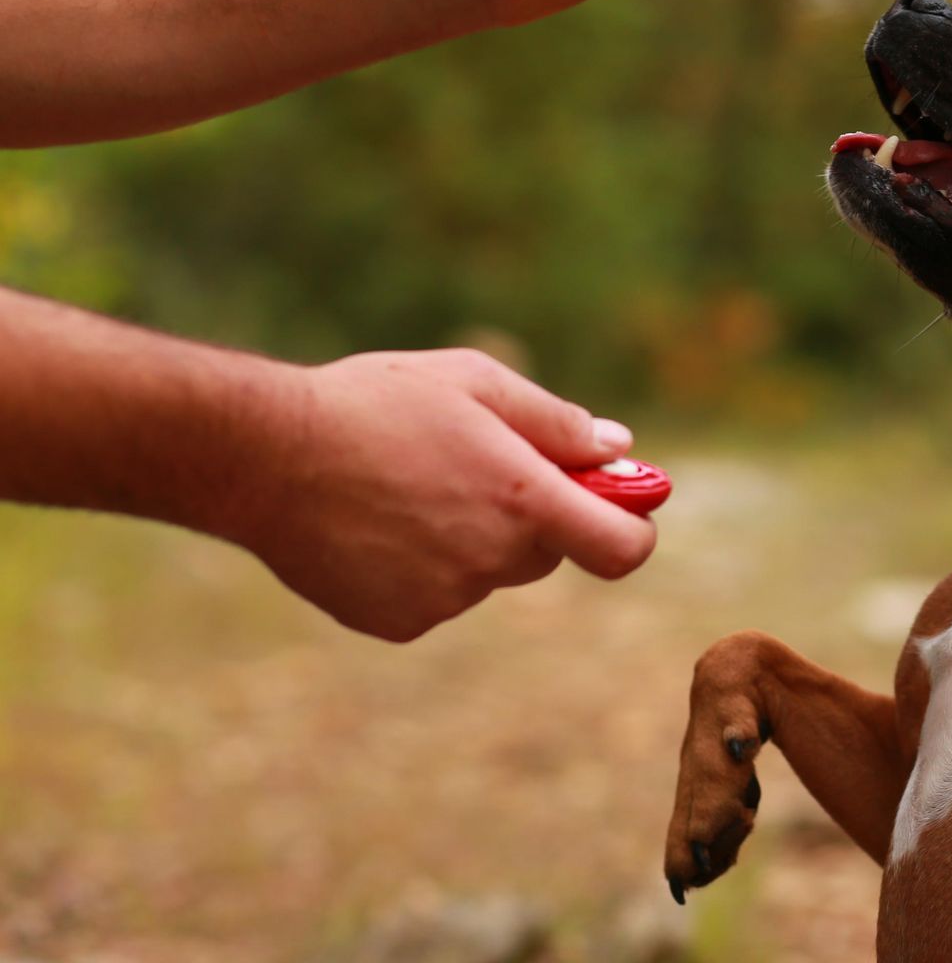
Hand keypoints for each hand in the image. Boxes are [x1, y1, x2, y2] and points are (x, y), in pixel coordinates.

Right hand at [231, 348, 656, 641]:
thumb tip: (619, 450)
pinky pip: (438, 595)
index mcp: (522, 499)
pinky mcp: (399, 623)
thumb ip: (557, 422)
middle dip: (532, 516)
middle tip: (476, 467)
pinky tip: (378, 522)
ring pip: (488, 571)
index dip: (633, 529)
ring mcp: (444, 599)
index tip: (621, 505)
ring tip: (406, 486)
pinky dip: (424, 566)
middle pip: (548, 551)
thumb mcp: (476, 383)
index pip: (622, 548)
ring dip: (471, 537)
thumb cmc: (373, 404)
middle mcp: (491, 559)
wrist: (263, 457)